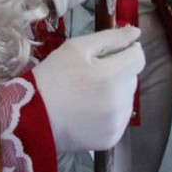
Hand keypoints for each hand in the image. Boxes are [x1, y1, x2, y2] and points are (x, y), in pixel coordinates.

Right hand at [34, 26, 144, 151]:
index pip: (138, 58)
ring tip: (89, 93)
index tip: (113, 53)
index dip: (128, 51)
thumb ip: (110, 38)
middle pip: (132, 78)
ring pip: (127, 98)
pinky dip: (111, 111)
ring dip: (116, 92)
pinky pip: (120, 118)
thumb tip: (136, 33)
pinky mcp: (112, 138)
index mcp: (112, 76)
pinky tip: (90, 109)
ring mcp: (117, 123)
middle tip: (93, 74)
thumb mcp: (77, 48)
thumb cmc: (53, 76)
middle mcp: (120, 102)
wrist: (32, 117)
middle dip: (119, 71)